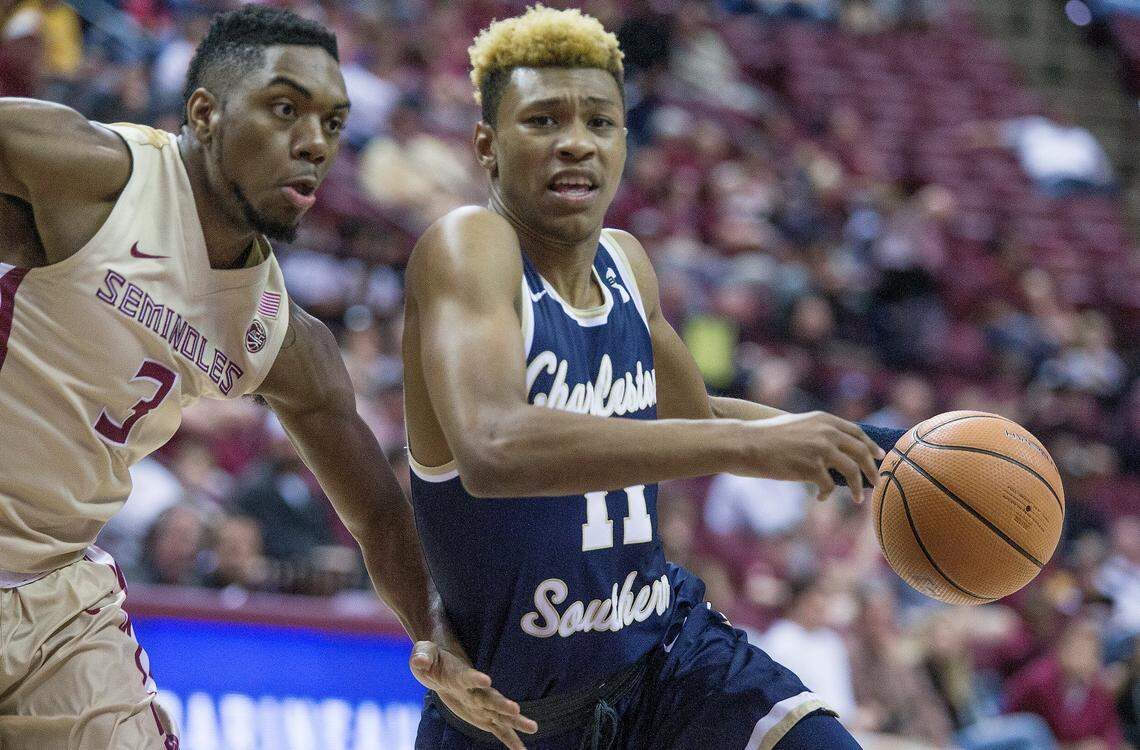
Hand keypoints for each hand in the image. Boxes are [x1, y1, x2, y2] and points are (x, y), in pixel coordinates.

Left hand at [410, 641, 537, 749]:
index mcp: (459, 675)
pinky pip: (498, 730)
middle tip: (516, 709)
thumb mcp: (422, 654)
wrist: (442, 662)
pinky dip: (510, 740)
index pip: (467, 677)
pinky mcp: (482, 716)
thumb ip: (422, 657)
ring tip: (534, 727)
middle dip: (502, 704)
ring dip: (515, 721)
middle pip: (490, 698)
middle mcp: (475, 690)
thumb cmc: (432, 656)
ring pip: (500, 715)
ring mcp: (481, 703)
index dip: (475, 679)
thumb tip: (420, 662)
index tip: (486, 680)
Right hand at [743, 411, 884, 500]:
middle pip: (861, 452)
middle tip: (877, 481)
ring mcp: (820, 449)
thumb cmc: (766, 437)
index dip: (870, 446)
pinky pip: (829, 485)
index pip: (857, 432)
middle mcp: (826, 432)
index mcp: (824, 420)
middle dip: (873, 469)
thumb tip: (835, 450)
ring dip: (857, 487)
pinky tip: (819, 498)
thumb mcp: (797, 425)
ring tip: (857, 499)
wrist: (746, 443)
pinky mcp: (811, 467)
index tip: (879, 457)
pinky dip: (827, 494)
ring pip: (852, 470)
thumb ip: (817, 432)